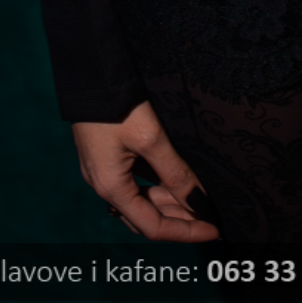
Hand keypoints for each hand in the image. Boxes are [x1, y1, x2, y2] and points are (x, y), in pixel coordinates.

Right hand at [72, 101, 219, 241]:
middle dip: (178, 219)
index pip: (153, 227)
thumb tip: (200, 204)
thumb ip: (175, 173)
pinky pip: (132, 183)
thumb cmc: (116, 104)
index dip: (185, 231)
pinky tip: (174, 180)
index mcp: (111, 188)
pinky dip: (154, 186)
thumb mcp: (151, 138)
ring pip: (138, 200)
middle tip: (209, 215)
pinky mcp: (103, 155)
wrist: (88, 70)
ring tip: (197, 198)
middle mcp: (103, 185)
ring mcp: (101, 171)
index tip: (213, 231)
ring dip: (167, 202)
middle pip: (145, 217)